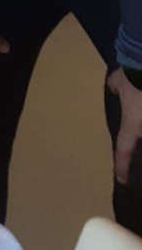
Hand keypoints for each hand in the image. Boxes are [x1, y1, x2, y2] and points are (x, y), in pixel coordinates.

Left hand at [108, 68, 141, 182]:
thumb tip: (115, 88)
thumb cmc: (135, 74)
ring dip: (139, 120)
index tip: (121, 179)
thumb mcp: (119, 80)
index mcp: (134, 124)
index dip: (122, 165)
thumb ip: (116, 87)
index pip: (124, 150)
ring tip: (137, 112)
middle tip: (135, 135)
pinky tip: (141, 108)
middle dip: (138, 140)